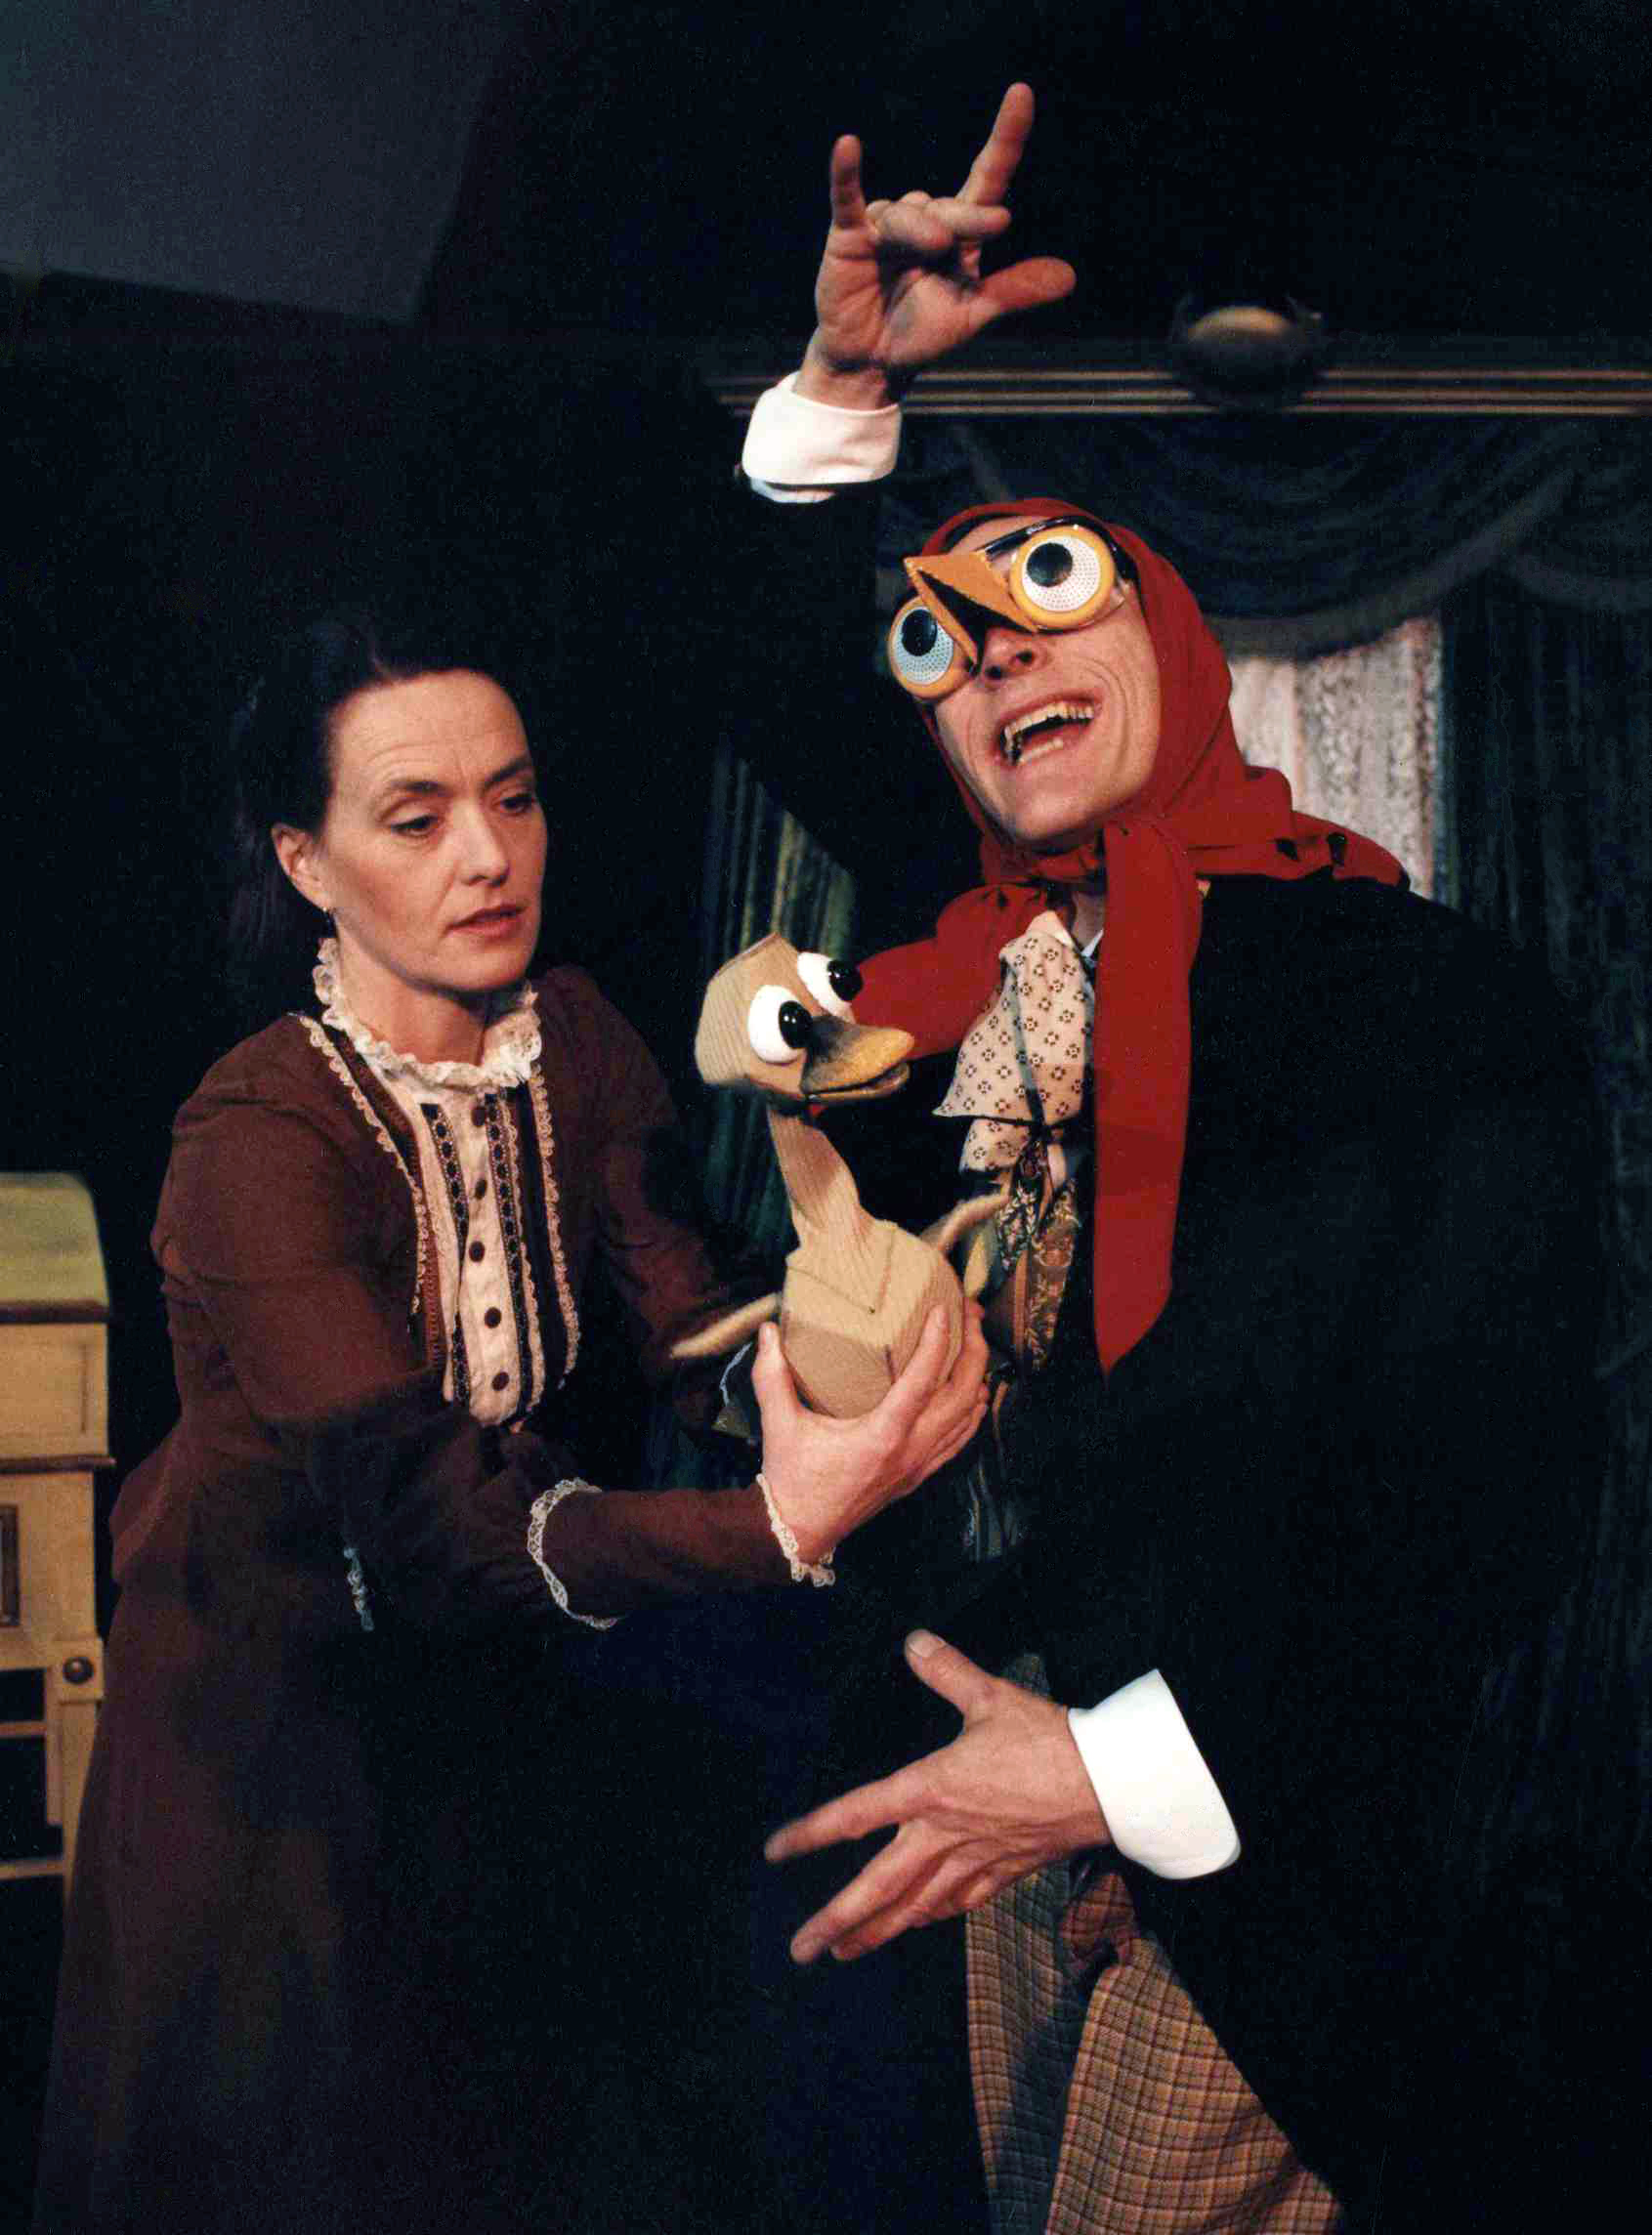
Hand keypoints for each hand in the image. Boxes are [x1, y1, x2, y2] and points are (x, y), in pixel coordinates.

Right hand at [752, 1303, 987, 1561]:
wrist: (799, 1530)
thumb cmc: (791, 1477)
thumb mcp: (778, 1424)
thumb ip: (771, 1375)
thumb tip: (768, 1330)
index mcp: (881, 1435)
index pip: (923, 1381)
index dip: (939, 1341)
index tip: (945, 1309)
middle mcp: (909, 1450)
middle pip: (962, 1395)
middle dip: (974, 1350)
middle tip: (971, 1313)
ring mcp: (918, 1465)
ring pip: (968, 1418)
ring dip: (978, 1377)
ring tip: (976, 1341)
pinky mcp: (918, 1475)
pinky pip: (959, 1441)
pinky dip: (972, 1413)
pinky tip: (974, 1393)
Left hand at [765, 1631, 1106, 1962]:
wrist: (1107, 1785)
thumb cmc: (1047, 1739)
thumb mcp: (990, 1697)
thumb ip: (946, 1670)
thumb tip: (914, 1641)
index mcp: (930, 1789)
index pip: (857, 1814)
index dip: (812, 1833)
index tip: (776, 1852)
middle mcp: (944, 1834)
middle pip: (879, 1886)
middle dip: (837, 1919)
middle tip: (800, 1949)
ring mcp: (974, 1860)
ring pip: (915, 1906)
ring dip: (877, 1931)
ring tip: (843, 1952)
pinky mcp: (1005, 1872)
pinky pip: (959, 1902)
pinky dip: (931, 1916)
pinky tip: (919, 1922)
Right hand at [796, 82, 1075, 410]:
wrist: (872, 365)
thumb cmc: (921, 335)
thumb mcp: (974, 314)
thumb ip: (1014, 291)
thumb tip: (1068, 275)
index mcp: (961, 233)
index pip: (988, 176)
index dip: (1006, 138)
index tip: (1021, 94)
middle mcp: (926, 219)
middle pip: (952, 205)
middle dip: (969, 219)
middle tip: (986, 229)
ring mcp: (887, 224)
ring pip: (908, 212)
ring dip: (920, 231)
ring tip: (929, 252)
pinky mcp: (849, 237)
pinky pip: (848, 199)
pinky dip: (846, 175)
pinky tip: (848, 147)